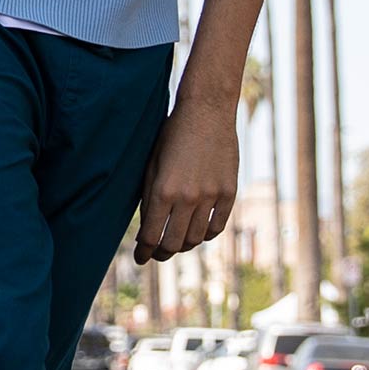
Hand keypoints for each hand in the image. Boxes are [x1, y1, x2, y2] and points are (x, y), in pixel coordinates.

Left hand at [134, 93, 236, 263]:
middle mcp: (188, 197)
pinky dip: (206, 234)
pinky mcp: (229, 191)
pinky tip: (198, 232)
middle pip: (174, 243)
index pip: (151, 235)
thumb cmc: (172, 134)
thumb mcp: (152, 164)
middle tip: (157, 254)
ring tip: (177, 242)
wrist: (206, 111)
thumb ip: (150, 197)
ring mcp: (211, 196)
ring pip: (196, 238)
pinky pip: (217, 225)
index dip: (144, 251)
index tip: (140, 258)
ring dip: (184, 245)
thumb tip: (147, 228)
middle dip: (162, 253)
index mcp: (163, 190)